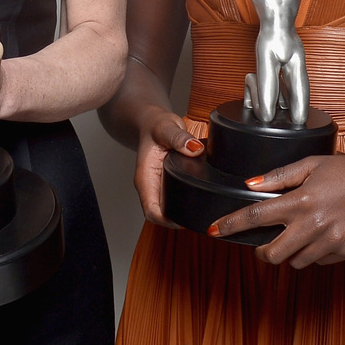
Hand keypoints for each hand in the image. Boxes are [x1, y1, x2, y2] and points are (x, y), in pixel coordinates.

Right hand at [134, 110, 200, 226]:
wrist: (152, 122)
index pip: (151, 210)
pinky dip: (183, 206)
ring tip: (200, 217)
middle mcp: (150, 185)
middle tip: (198, 222)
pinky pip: (172, 200)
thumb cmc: (155, 125)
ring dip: (179, 216)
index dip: (166, 220)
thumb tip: (193, 148)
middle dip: (176, 223)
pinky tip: (197, 204)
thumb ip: (179, 137)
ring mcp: (158, 186)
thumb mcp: (166, 127)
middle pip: (159, 215)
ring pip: (165, 210)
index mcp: (145, 177)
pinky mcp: (166, 183)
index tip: (184, 222)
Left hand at [209, 144, 344, 268]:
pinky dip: (313, 253)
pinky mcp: (344, 253)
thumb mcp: (312, 164)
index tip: (214, 231)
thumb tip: (250, 184)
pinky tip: (322, 236)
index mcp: (301, 201)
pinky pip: (318, 262)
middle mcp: (312, 225)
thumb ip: (279, 176)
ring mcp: (329, 242)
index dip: (231, 225)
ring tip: (300, 235)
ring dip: (290, 253)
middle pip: (272, 254)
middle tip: (264, 244)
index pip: (256, 216)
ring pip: (295, 262)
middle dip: (262, 251)